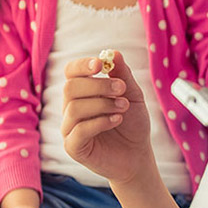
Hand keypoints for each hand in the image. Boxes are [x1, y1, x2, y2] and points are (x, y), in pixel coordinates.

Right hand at [61, 51, 152, 184]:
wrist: (138, 154)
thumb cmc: (133, 122)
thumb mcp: (133, 95)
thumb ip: (123, 76)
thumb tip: (114, 53)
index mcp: (83, 92)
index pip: (70, 72)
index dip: (82, 65)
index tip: (100, 64)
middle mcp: (71, 108)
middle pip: (70, 88)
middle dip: (99, 86)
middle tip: (122, 90)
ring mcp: (69, 128)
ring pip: (74, 108)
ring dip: (103, 104)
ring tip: (123, 107)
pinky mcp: (73, 147)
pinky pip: (78, 130)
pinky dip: (100, 122)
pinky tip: (117, 120)